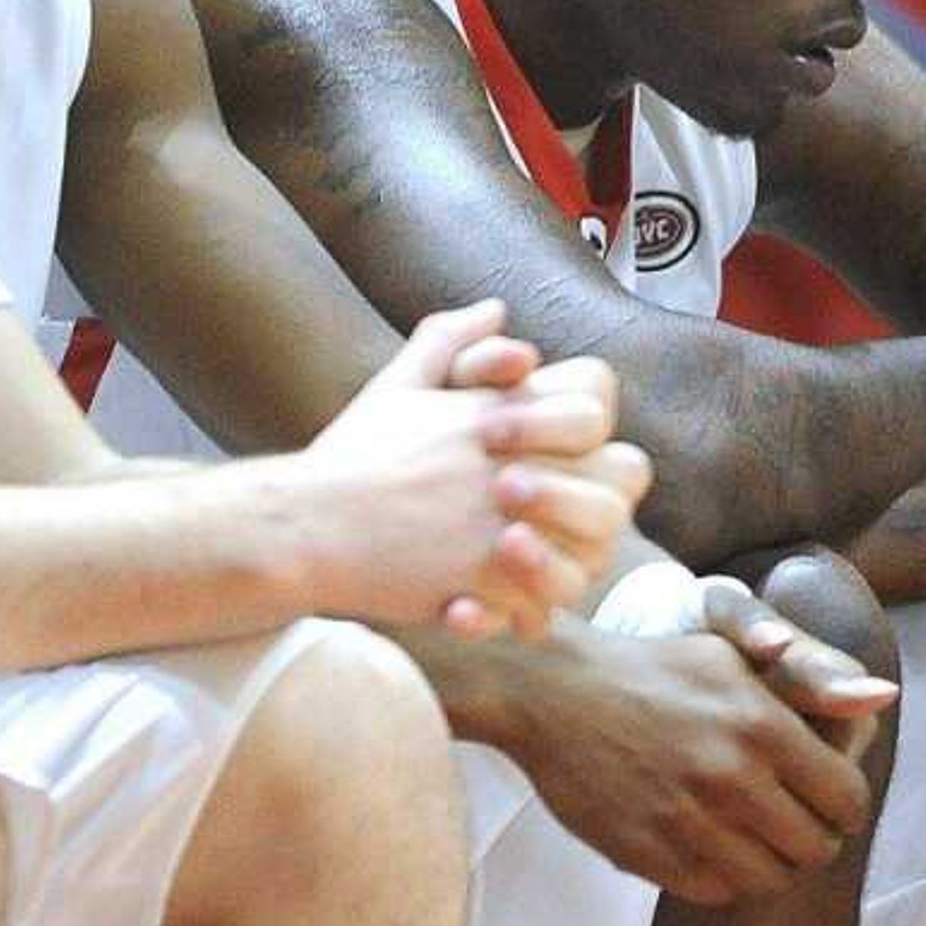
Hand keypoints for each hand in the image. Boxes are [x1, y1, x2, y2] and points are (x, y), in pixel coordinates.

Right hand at [290, 303, 653, 637]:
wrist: (302, 528)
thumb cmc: (349, 459)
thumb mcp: (397, 386)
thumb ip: (449, 343)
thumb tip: (496, 310)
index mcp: (501, 415)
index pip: (596, 401)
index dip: (587, 425)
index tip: (559, 449)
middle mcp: (515, 466)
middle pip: (623, 475)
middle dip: (601, 495)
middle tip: (559, 517)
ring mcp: (505, 528)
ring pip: (595, 552)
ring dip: (572, 562)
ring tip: (530, 568)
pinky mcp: (485, 584)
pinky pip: (541, 609)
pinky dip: (524, 614)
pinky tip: (494, 604)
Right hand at [492, 583, 894, 903]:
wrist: (553, 693)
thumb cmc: (655, 671)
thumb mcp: (735, 658)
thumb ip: (812, 684)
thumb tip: (884, 697)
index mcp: (762, 726)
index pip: (847, 801)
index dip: (845, 808)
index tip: (828, 803)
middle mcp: (731, 777)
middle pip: (815, 849)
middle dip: (814, 841)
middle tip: (794, 827)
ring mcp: (686, 820)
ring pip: (770, 880)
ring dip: (774, 867)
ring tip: (758, 844)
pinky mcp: (646, 852)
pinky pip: (715, 892)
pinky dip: (726, 880)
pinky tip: (715, 851)